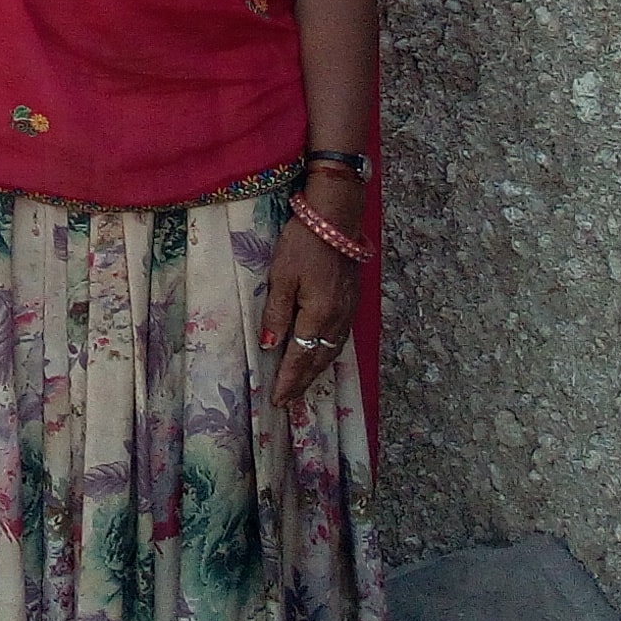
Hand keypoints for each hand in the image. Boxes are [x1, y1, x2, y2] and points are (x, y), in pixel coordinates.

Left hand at [262, 179, 363, 410]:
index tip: (277, 400)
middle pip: (319, 360)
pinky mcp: (352, 302)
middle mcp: (338, 319)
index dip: (289, 380)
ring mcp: (349, 311)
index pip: (301, 357)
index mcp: (319, 315)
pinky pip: (340, 339)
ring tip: (301, 386)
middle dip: (303, 382)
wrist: (336, 218)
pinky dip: (328, 354)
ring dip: (316, 371)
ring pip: (332, 351)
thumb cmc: (303, 243)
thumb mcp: (281, 276)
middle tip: (287, 401)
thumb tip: (268, 346)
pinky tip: (321, 356)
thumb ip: (276, 314)